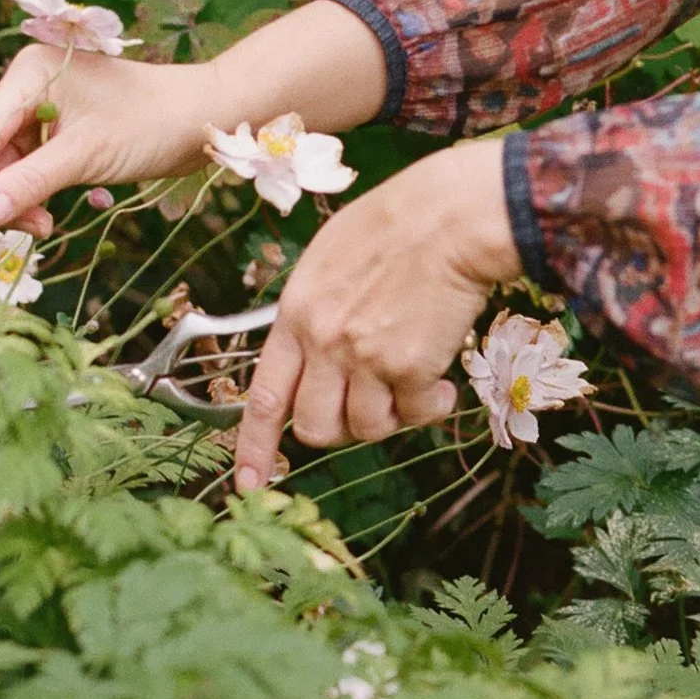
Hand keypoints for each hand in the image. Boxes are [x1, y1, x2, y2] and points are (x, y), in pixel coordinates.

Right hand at [0, 45, 220, 236]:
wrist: (201, 116)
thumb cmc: (151, 124)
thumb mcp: (87, 155)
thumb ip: (30, 184)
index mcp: (29, 73)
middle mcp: (27, 83)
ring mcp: (39, 105)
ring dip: (7, 198)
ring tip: (38, 228)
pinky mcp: (55, 128)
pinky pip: (22, 164)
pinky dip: (25, 193)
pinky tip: (42, 219)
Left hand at [234, 140, 516, 486]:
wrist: (451, 216)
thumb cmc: (398, 221)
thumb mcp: (330, 256)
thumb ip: (314, 310)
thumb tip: (312, 351)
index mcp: (297, 312)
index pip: (264, 396)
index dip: (254, 446)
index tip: (248, 482)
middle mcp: (324, 342)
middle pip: (314, 427)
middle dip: (339, 429)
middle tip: (367, 406)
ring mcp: (366, 358)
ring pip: (365, 429)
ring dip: (391, 417)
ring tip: (411, 386)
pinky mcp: (411, 367)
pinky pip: (414, 415)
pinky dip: (430, 408)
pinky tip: (441, 384)